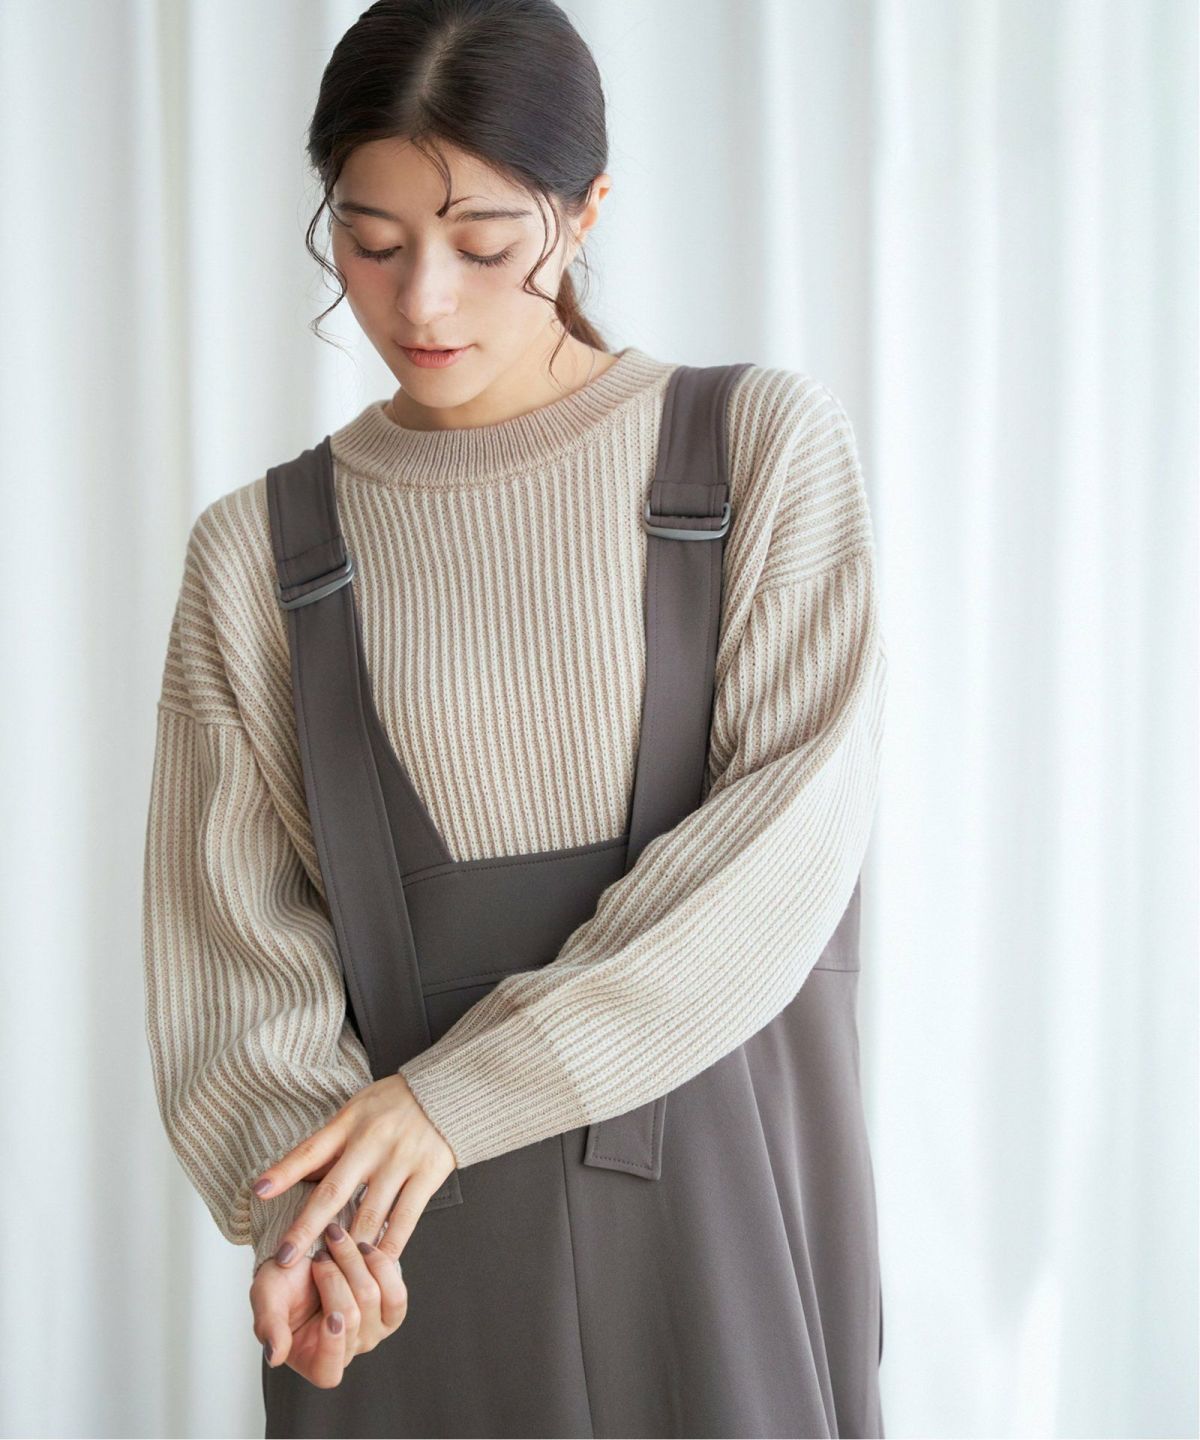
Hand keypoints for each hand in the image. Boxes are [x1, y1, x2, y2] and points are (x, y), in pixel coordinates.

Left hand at [251, 1073, 457, 1269]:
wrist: (449, 1091)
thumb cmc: (396, 1102)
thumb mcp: (358, 1108)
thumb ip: (332, 1142)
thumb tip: (300, 1178)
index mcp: (350, 1123)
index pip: (311, 1150)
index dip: (283, 1171)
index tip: (258, 1192)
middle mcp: (372, 1142)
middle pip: (333, 1191)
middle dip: (307, 1228)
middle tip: (285, 1258)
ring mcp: (401, 1159)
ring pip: (369, 1213)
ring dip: (348, 1246)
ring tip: (330, 1273)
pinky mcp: (427, 1174)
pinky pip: (405, 1217)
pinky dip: (390, 1244)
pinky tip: (375, 1262)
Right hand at [252, 1226, 407, 1386]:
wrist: (311, 1253)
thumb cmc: (284, 1282)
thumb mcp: (266, 1298)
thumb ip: (269, 1326)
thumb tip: (275, 1357)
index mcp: (313, 1360)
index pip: (329, 1371)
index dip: (333, 1347)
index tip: (331, 1316)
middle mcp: (347, 1350)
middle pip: (351, 1317)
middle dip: (333, 1277)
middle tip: (319, 1256)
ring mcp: (372, 1331)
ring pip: (373, 1299)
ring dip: (355, 1264)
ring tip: (338, 1246)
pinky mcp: (391, 1309)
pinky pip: (396, 1293)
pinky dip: (379, 1265)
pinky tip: (363, 1249)